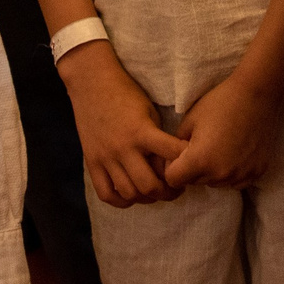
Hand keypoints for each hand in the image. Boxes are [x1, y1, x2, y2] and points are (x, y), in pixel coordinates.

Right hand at [60, 44, 189, 207]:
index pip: (171, 154)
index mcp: (141, 131)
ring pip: (130, 193)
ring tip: (155, 192)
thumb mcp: (148, 110)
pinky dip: (121, 200)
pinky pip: (106, 193)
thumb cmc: (125, 93)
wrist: (91, 83)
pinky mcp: (92, 163)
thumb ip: (158, 136)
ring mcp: (105, 158)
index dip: (187, 162)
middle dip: (168, 192)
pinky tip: (131, 195)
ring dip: (147, 198)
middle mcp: (123, 148)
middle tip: (176, 188)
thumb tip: (172, 161)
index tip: (193, 164)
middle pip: (149, 186)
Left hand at [165, 72, 281, 189]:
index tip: (180, 153)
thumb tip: (175, 159)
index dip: (172, 167)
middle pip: (195, 182)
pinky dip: (232, 172)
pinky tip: (234, 153)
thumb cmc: (220, 102)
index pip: (173, 180)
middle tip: (201, 146)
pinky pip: (235, 182)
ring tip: (219, 147)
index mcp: (200, 160)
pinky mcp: (257, 172)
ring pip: (215, 183)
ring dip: (212, 171)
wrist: (256, 94)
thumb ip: (176, 145)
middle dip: (192, 169)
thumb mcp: (189, 120)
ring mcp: (241, 175)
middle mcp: (220, 174)